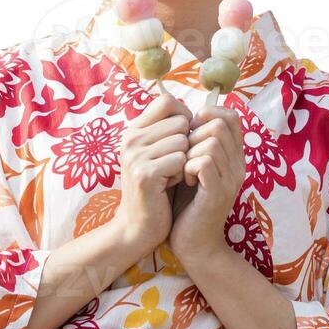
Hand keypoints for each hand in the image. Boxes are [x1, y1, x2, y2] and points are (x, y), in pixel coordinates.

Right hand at [115, 93, 191, 252]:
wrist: (138, 227)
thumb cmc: (156, 189)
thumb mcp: (158, 154)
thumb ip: (169, 131)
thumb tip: (197, 112)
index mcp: (133, 130)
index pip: (167, 101)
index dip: (184, 116)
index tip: (183, 138)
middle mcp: (130, 138)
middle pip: (180, 122)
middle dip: (186, 144)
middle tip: (173, 165)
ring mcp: (135, 155)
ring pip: (183, 141)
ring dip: (184, 161)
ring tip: (170, 177)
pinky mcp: (144, 174)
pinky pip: (181, 161)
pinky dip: (182, 175)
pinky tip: (168, 187)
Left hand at [168, 103, 244, 263]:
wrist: (194, 244)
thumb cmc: (187, 204)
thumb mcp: (193, 168)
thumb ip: (194, 143)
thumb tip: (183, 116)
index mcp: (234, 156)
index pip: (231, 116)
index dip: (208, 115)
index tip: (189, 133)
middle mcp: (238, 165)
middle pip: (220, 124)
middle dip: (194, 133)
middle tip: (184, 155)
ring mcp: (231, 179)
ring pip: (212, 141)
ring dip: (190, 151)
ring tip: (184, 170)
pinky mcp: (218, 193)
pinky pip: (205, 162)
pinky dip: (188, 166)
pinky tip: (185, 180)